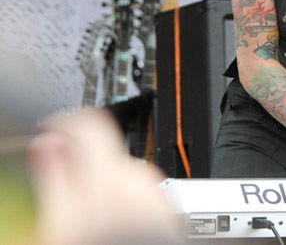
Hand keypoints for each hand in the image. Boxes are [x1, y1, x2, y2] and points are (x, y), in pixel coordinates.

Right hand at [26, 108, 182, 244]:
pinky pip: (142, 198)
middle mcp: (143, 179)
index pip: (91, 122)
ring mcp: (159, 197)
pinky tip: (116, 231)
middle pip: (108, 153)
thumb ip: (56, 176)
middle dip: (83, 168)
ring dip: (104, 191)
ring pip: (124, 178)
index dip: (66, 123)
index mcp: (114, 174)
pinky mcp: (168, 213)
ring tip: (92, 223)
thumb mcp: (64, 222)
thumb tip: (51, 142)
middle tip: (63, 195)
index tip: (52, 134)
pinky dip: (125, 207)